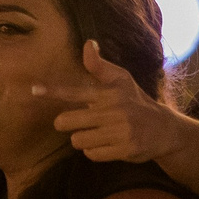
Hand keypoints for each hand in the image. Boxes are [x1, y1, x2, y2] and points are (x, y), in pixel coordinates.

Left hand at [45, 40, 183, 162]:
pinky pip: (92, 154)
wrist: (164, 129)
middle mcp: (114, 110)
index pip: (75, 91)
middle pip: (67, 121)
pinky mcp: (125, 149)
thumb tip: (87, 44)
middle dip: (67, 124)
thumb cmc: (136, 102)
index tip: (34, 90)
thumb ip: (100, 66)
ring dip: (83, 139)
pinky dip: (94, 152)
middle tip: (79, 122)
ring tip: (98, 134)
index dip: (53, 91)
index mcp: (109, 92)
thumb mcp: (121, 80)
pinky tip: (107, 145)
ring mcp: (120, 131)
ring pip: (78, 140)